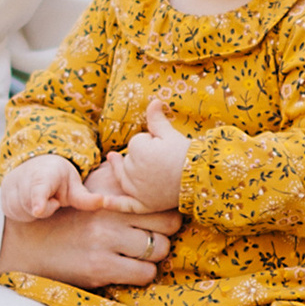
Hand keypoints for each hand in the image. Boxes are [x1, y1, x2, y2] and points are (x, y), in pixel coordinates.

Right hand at [0, 155, 85, 222]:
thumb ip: (86, 198)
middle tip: (53, 198)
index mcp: (44, 173)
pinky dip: (25, 212)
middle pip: (34, 207)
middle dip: (46, 208)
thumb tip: (105, 202)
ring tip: (42, 198)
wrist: (33, 166)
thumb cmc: (58, 178)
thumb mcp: (73, 184)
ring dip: (35, 211)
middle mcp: (23, 178)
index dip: (39, 200)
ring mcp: (10, 188)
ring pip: (23, 212)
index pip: (39, 188)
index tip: (39, 210)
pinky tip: (31, 202)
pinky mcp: (3, 199)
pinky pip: (15, 215)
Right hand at [2, 196, 181, 288]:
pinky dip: (143, 273)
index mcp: (109, 194)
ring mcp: (105, 244)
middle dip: (166, 232)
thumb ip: (115, 180)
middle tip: (156, 237)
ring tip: (142, 253)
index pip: (159, 200)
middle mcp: (109, 216)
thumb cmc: (64, 217)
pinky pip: (144, 274)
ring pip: (159, 250)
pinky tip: (131, 268)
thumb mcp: (87, 192)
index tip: (163, 217)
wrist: (28, 243)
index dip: (167, 211)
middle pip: (168, 224)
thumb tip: (145, 169)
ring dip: (155, 255)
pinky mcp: (100, 269)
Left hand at [112, 98, 187, 212]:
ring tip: (141, 170)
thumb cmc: (186, 153)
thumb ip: (156, 118)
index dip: (150, 143)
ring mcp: (136, 190)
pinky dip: (113, 204)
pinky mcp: (143, 204)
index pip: (136, 143)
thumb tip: (153, 101)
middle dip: (141, 158)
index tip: (165, 148)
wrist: (202, 177)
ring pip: (124, 177)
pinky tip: (102, 201)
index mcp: (137, 150)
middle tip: (163, 160)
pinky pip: (123, 204)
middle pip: (128, 161)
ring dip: (127, 173)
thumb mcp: (170, 133)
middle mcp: (132, 171)